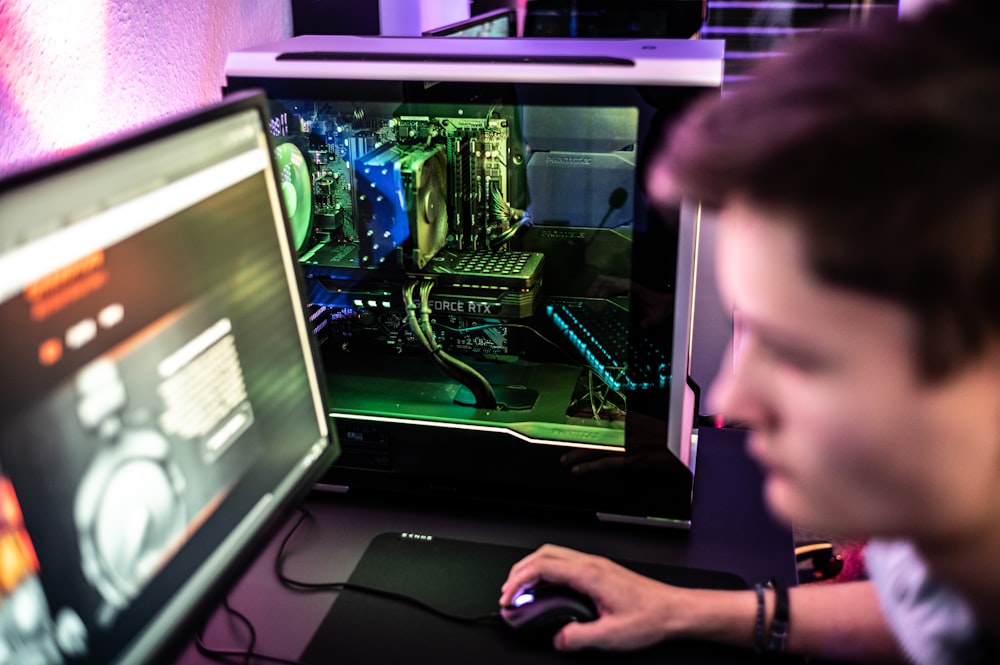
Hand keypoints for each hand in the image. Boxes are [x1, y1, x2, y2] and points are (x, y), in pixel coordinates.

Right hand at [499, 544, 695, 650]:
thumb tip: (557, 638)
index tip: (508, 598)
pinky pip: (565, 564)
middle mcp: (591, 564)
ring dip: (532, 570)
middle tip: (508, 593)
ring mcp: (595, 566)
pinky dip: (546, 574)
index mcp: (590, 574)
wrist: (674, 611)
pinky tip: (544, 592)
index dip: (519, 581)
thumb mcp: (611, 636)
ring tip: (520, 591)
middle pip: (543, 554)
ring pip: (553, 556)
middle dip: (519, 571)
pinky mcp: (599, 572)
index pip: (543, 567)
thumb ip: (578, 638)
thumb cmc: (651, 618)